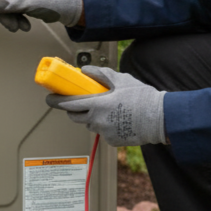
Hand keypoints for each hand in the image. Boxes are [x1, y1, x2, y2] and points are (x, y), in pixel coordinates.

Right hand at [0, 0, 82, 31]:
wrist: (69, 7)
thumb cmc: (52, 0)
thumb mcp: (28, 2)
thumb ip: (9, 4)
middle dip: (3, 15)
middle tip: (9, 26)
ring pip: (7, 9)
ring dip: (12, 20)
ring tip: (22, 27)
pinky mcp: (25, 3)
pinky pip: (15, 12)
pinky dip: (18, 20)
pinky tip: (26, 25)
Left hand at [46, 66, 166, 146]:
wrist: (160, 118)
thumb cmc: (142, 97)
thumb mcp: (121, 80)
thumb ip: (100, 74)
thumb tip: (85, 70)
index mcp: (98, 105)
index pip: (69, 104)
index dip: (57, 101)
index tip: (49, 99)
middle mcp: (98, 121)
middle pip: (75, 117)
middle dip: (73, 110)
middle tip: (78, 102)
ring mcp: (104, 132)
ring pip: (89, 124)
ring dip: (90, 117)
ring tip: (106, 108)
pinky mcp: (112, 141)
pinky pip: (102, 132)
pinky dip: (105, 125)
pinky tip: (117, 118)